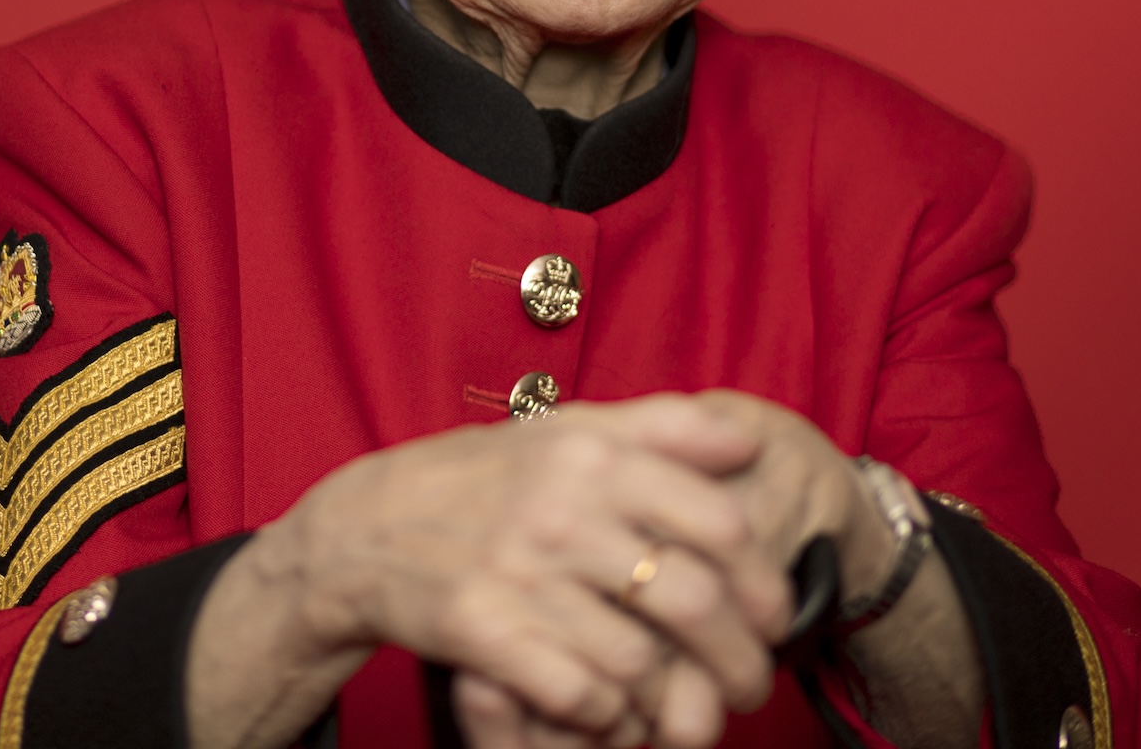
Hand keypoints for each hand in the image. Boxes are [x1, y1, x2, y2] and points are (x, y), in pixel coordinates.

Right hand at [447, 393, 893, 748]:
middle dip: (741, 656)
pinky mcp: (483, 632)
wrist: (366, 528)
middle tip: (750, 681)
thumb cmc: (482, 479)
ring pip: (640, 659)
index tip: (774, 613)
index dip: (764, 578)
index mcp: (591, 454)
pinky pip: (579, 694)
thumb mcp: (565, 431)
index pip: (718, 521)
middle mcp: (560, 510)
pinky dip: (609, 714)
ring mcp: (519, 573)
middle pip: (693, 600)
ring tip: (688, 705)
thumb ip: (660, 426)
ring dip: (675, 696)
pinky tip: (614, 709)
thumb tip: (746, 437)